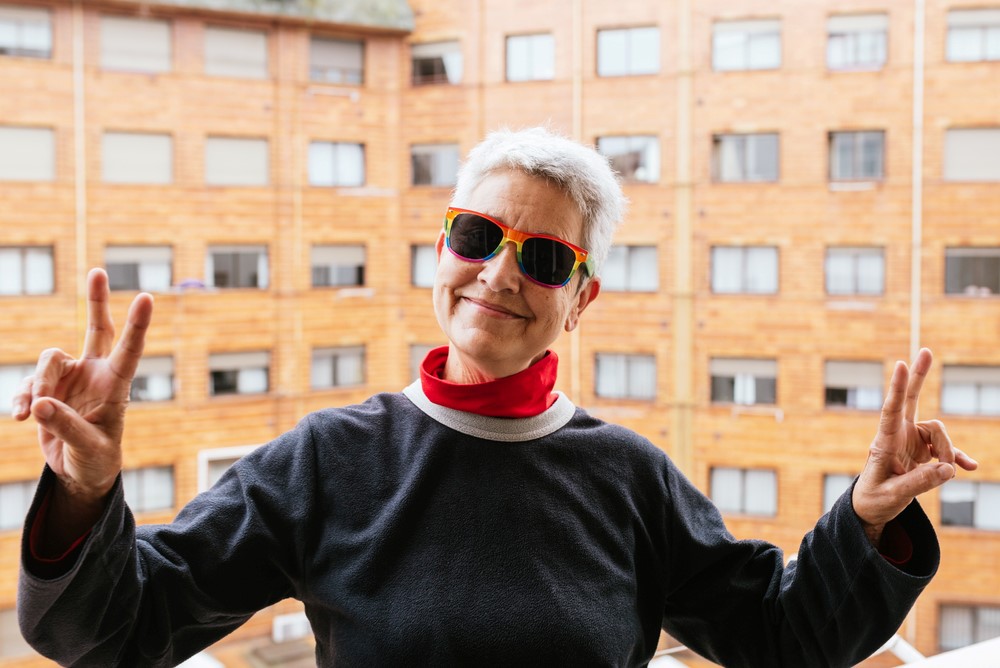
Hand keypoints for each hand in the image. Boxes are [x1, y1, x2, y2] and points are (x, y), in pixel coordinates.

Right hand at [13, 269, 152, 508]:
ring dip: (37, 384)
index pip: (129, 351)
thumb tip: (39, 405)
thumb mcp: (87, 448)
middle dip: (96, 301)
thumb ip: (66, 426)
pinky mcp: (47, 388)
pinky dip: (20, 397)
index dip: (137, 324)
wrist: (80, 471)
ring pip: (49, 360)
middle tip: (98, 272)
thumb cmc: (95, 459)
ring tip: (33, 414)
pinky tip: (20, 417)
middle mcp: (94, 374)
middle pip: (96, 329)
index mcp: (115, 386)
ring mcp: (71, 378)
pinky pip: (27, 382)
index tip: (147, 297)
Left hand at [852, 348, 977, 545]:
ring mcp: (911, 441)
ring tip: (946, 473)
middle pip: (910, 400)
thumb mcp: (894, 495)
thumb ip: (920, 483)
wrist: (872, 507)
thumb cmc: (875, 500)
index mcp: (884, 443)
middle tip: (925, 351)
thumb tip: (947, 470)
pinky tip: (969, 467)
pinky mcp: (922, 451)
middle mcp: (897, 436)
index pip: (891, 410)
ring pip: (938, 432)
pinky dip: (956, 457)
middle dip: (918, 377)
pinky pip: (945, 449)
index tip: (900, 364)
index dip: (896, 387)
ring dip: (948, 451)